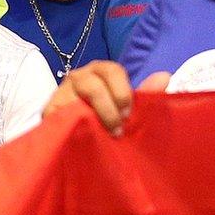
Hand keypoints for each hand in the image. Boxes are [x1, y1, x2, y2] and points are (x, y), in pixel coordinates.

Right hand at [43, 61, 169, 135]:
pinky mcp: (49, 110)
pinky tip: (83, 136)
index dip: (122, 91)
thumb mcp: (127, 109)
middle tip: (117, 128)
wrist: (79, 144)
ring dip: (92, 117)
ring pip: (74, 97)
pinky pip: (60, 113)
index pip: (112, 70)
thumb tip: (164, 76)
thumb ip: (145, 96)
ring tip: (102, 134)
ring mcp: (62, 93)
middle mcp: (80, 77)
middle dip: (108, 106)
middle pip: (92, 83)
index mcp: (101, 73)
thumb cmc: (107, 121)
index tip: (128, 113)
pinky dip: (74, 124)